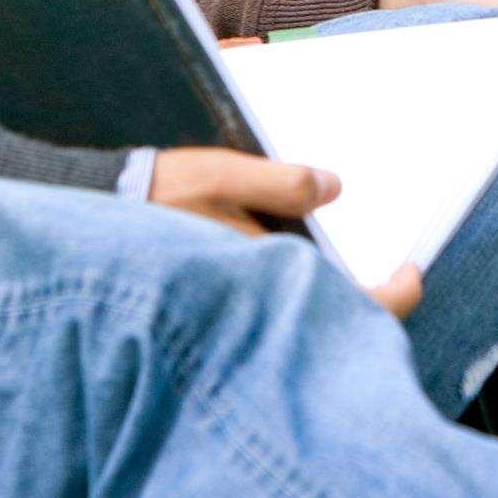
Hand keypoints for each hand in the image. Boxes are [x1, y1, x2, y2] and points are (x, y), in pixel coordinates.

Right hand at [146, 148, 423, 317]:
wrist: (84, 220)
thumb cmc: (151, 199)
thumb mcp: (218, 176)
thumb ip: (278, 183)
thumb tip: (332, 187)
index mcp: (261, 282)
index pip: (346, 306)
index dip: (391, 297)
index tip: (413, 274)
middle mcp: (253, 311)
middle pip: (327, 321)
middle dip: (363, 298)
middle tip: (393, 267)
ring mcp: (236, 316)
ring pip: (299, 318)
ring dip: (325, 292)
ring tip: (346, 254)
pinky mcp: (219, 311)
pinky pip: (272, 309)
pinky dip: (293, 288)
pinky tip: (294, 259)